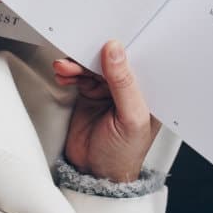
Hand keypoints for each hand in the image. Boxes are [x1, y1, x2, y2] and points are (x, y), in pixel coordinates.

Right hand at [53, 40, 159, 182]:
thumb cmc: (123, 155)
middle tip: (78, 54)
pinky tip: (64, 75)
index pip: (138, 60)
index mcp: (148, 92)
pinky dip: (69, 73)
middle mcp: (129, 89)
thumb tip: (115, 51)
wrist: (94, 175)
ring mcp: (107, 91)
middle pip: (111, 60)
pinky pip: (79, 75)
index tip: (106, 38)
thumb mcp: (131, 118)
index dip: (123, 48)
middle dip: (92, 55)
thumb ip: (124, 83)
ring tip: (65, 68)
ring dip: (76, 64)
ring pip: (92, 66)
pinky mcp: (89, 94)